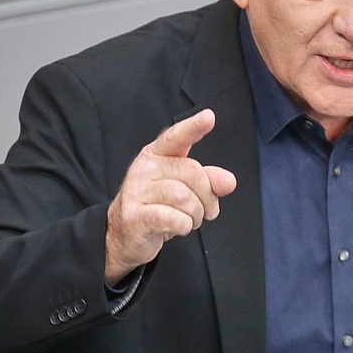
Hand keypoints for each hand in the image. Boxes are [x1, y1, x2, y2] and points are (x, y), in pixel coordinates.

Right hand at [105, 109, 236, 284]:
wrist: (124, 235)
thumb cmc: (157, 207)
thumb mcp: (185, 190)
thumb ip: (208, 180)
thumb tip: (228, 181)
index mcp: (157, 155)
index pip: (176, 137)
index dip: (193, 127)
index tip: (209, 117)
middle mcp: (144, 168)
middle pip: (192, 174)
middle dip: (207, 197)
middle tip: (206, 211)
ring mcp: (136, 191)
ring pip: (185, 198)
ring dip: (196, 215)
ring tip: (189, 219)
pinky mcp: (135, 215)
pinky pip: (174, 218)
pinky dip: (184, 226)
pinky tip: (178, 227)